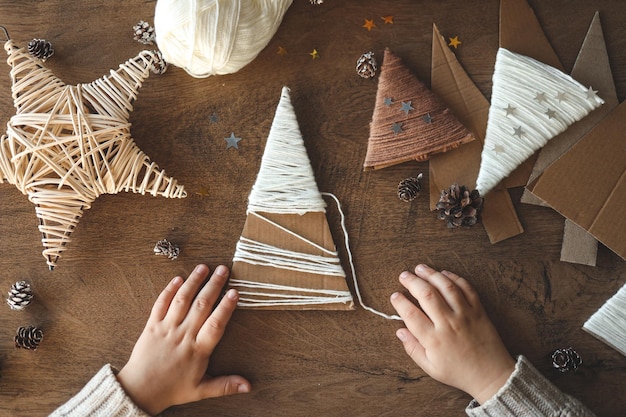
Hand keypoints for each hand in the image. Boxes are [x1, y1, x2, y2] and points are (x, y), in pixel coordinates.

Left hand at [117, 264, 249, 414]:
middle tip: (223, 269)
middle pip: (201, 306)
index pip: (215, 324)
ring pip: (182, 300)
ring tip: (203, 267)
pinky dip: (169, 290)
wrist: (140, 391)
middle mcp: (183, 336)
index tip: (235, 292)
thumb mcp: (201, 390)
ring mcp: (166, 329)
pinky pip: (161, 304)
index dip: (226, 308)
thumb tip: (248, 386)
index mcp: (197, 350)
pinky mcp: (152, 325)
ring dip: (193, 282)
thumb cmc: (172, 389)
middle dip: (213, 286)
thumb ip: (225, 385)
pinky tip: (178, 278)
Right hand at [390, 264, 514, 404]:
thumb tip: (399, 331)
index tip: (395, 296)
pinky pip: (466, 288)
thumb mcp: (431, 368)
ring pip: (445, 287)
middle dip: (412, 282)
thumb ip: (413, 348)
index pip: (411, 314)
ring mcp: (465, 315)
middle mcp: (448, 324)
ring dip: (431, 274)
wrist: (491, 375)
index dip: (400, 302)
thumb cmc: (459, 372)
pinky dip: (454, 278)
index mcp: (434, 340)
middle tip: (404, 276)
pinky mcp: (478, 310)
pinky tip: (444, 274)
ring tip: (420, 268)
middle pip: (426, 295)